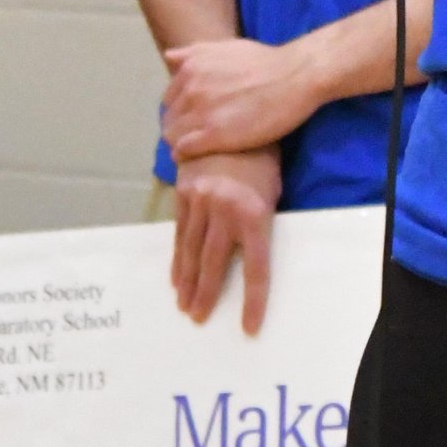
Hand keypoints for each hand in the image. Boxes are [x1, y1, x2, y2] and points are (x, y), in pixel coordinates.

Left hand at [163, 36, 320, 159]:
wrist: (295, 77)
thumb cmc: (265, 61)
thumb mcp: (226, 46)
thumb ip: (195, 52)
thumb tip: (169, 56)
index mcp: (191, 67)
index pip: (169, 99)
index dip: (180, 111)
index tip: (192, 120)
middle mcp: (191, 88)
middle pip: (169, 118)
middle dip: (179, 128)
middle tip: (196, 137)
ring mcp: (201, 112)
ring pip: (172, 136)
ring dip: (181, 143)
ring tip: (198, 149)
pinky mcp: (214, 135)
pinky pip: (184, 150)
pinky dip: (186, 155)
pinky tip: (197, 157)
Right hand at [170, 146, 282, 331]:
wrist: (232, 118)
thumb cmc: (263, 158)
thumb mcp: (271, 192)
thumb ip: (258, 224)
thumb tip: (246, 258)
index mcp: (254, 214)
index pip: (256, 268)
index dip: (252, 301)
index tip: (248, 327)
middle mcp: (225, 210)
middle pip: (214, 264)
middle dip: (207, 295)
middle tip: (199, 318)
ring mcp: (201, 200)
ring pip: (191, 250)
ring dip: (187, 281)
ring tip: (183, 304)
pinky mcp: (183, 191)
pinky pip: (179, 230)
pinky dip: (177, 256)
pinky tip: (175, 275)